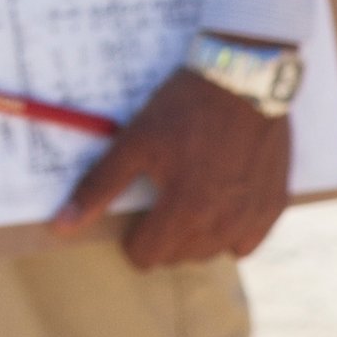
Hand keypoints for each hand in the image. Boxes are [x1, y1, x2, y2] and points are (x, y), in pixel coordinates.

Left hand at [50, 64, 290, 266]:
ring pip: (212, 253)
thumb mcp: (134, 142)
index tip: (134, 211)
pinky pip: (247, 242)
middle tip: (160, 197)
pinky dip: (231, 232)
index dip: (132, 235)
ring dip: (195, 237)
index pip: (145, 255)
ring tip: (188, 197)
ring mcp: (252, 219)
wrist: (243, 79)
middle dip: (162, 235)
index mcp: (183, 212)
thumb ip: (98, 187)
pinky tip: (221, 202)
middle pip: (178, 257)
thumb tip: (62, 226)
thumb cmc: (183, 108)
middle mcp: (221, 225)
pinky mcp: (274, 207)